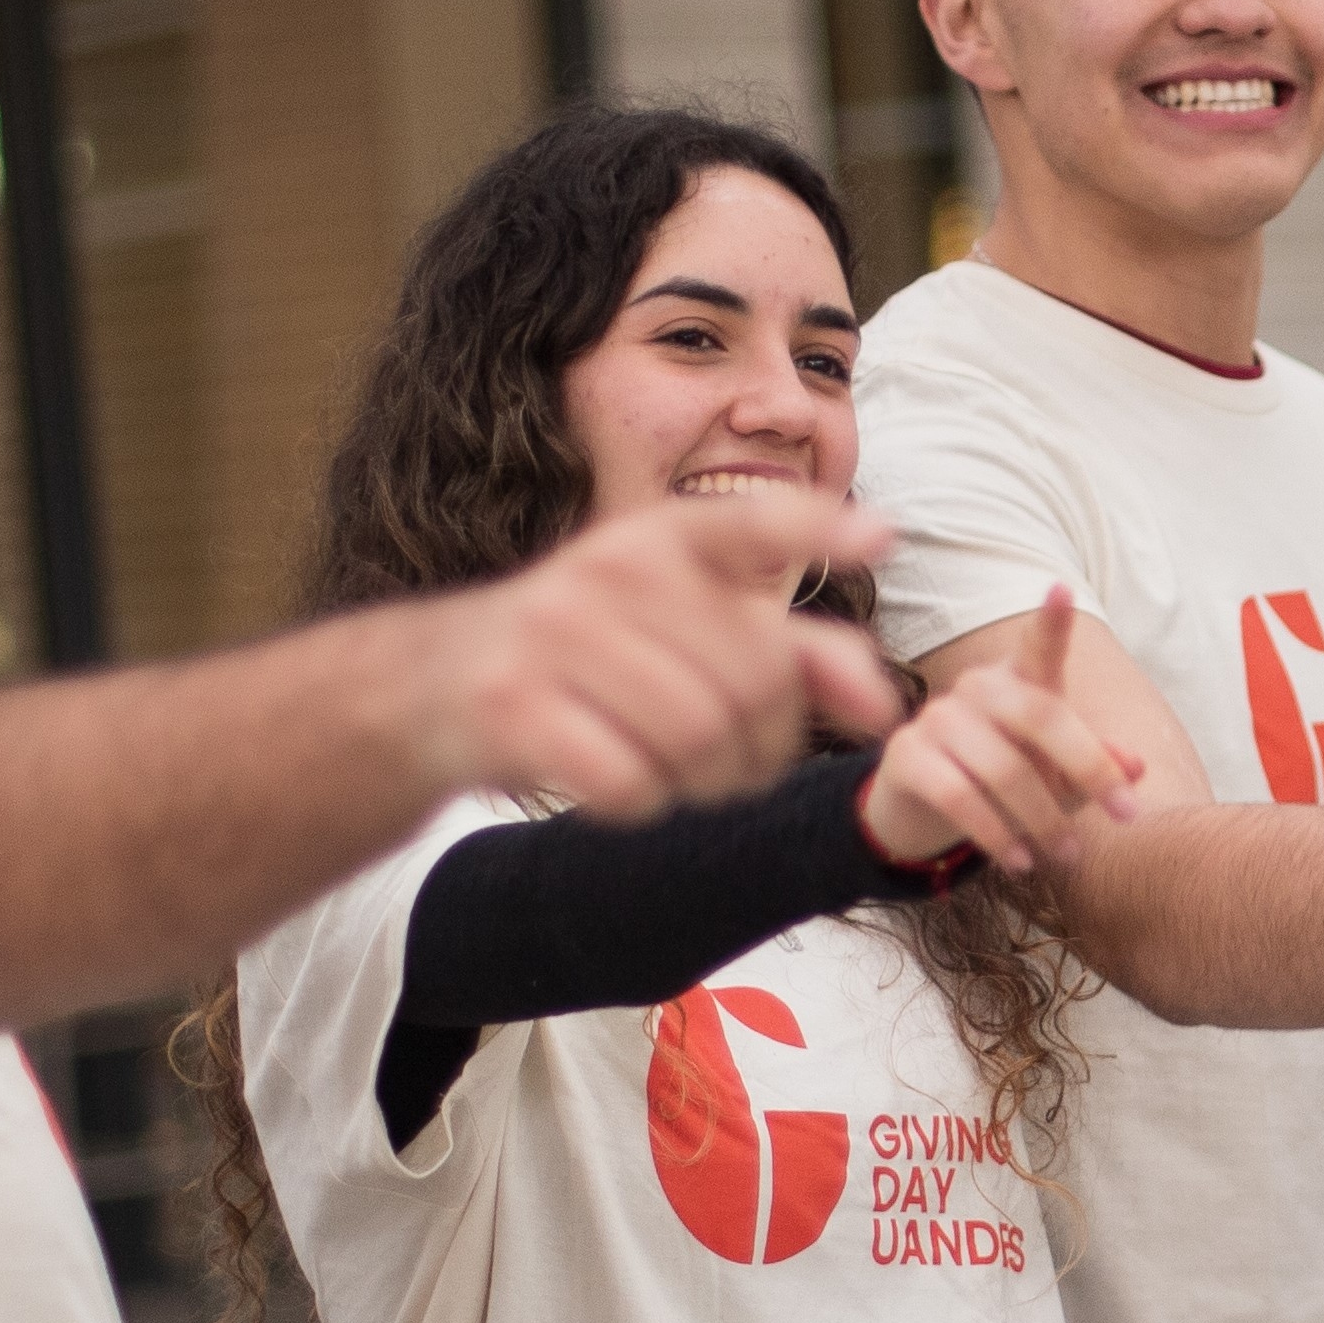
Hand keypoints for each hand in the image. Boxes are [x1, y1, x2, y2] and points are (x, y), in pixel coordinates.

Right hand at [424, 492, 904, 820]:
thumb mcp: (686, 627)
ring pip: (695, 736)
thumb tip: (883, 705)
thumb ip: (795, 656)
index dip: (820, 527)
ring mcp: (553, 635)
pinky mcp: (511, 707)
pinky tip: (625, 782)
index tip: (882, 538)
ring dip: (707, 780)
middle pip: (751, 679)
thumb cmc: (595, 655)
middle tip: (737, 761)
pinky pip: (627, 780)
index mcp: (660, 538)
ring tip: (684, 773)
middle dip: (764, 742)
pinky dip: (643, 801)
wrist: (440, 683)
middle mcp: (607, 570)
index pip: (754, 521)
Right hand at [859, 586, 1145, 873]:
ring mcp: (937, 718)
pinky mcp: (906, 757)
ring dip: (1045, 819)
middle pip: (1041, 716)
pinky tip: (1020, 862)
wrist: (920, 811)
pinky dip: (997, 835)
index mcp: (1017, 681)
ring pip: (1004, 768)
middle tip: (1126, 816)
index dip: (1050, 620)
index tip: (1062, 590)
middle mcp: (976, 688)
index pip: (1038, 645)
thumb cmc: (1003, 782)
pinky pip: (960, 797)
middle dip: (1090, 769)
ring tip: (1068, 855)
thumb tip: (1135, 767)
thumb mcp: (1054, 774)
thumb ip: (1095, 764)